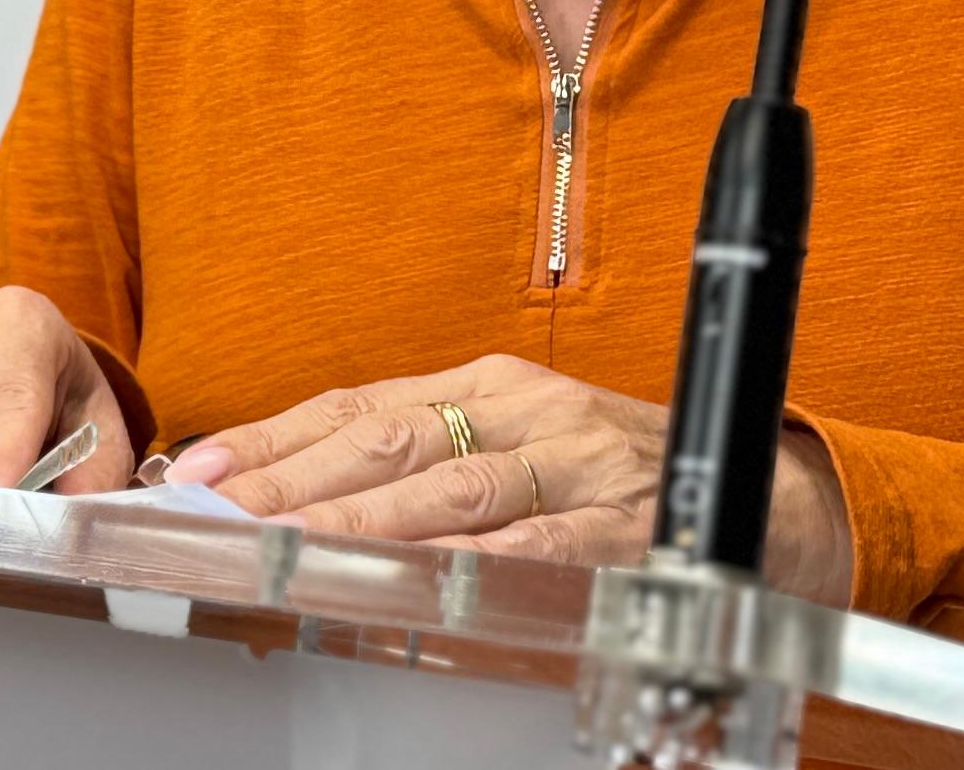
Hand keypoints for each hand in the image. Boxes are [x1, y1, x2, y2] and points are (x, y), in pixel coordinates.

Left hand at [164, 355, 854, 602]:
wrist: (770, 499)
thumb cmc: (618, 478)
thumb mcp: (519, 448)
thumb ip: (424, 467)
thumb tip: (293, 496)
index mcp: (492, 385)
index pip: (358, 404)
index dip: (273, 435)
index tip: (193, 470)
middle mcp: (531, 411)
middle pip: (391, 442)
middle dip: (294, 480)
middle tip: (217, 513)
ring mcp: (582, 464)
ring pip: (454, 489)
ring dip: (365, 522)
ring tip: (290, 546)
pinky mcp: (630, 523)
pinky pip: (543, 544)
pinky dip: (476, 561)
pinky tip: (419, 579)